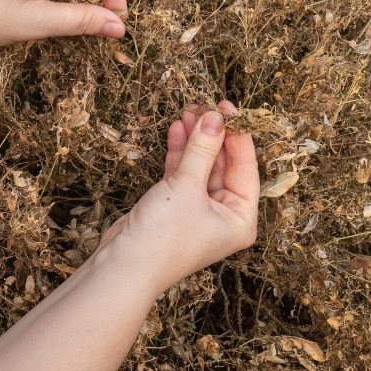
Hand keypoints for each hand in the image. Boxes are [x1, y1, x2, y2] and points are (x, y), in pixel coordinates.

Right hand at [99, 101, 259, 293]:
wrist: (124, 265)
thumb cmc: (164, 236)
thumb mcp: (188, 186)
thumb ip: (203, 148)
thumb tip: (215, 116)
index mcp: (241, 219)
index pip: (246, 168)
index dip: (237, 136)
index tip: (228, 108)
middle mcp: (224, 217)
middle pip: (224, 165)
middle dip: (213, 135)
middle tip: (206, 105)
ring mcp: (198, 212)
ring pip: (201, 167)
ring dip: (196, 140)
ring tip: (189, 111)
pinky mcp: (175, 208)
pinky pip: (183, 174)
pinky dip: (181, 153)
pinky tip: (178, 129)